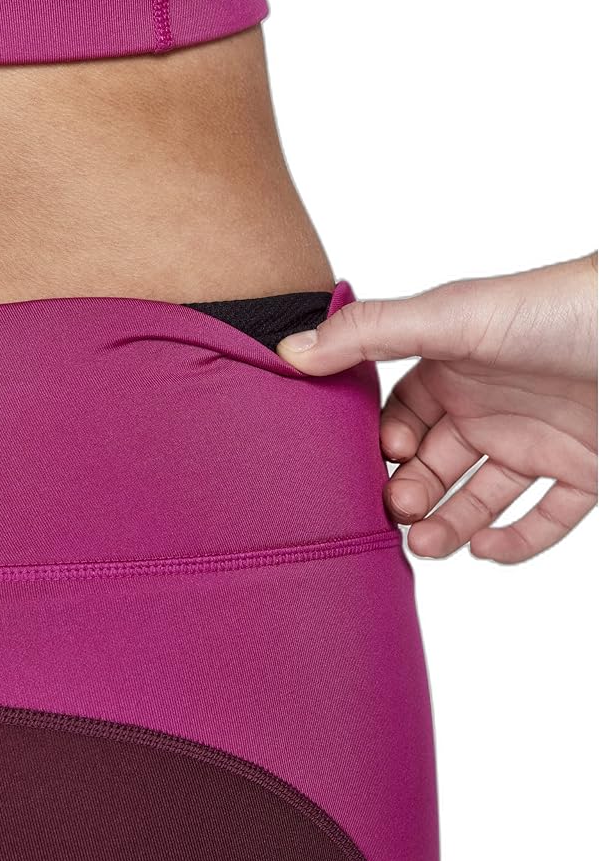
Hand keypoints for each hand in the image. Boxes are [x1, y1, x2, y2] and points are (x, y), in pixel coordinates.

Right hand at [277, 255, 597, 562]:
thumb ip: (369, 335)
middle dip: (409, 495)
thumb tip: (291, 353)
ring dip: (450, 525)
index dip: (381, 448)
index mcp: (452, 367)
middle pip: (432, 466)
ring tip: (430, 544)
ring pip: (479, 499)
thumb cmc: (557, 310)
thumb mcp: (450, 316)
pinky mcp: (585, 471)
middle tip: (397, 514)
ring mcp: (537, 440)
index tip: (376, 467)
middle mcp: (489, 405)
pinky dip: (516, 542)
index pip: (397, 417)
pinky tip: (489, 550)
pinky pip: (544, 519)